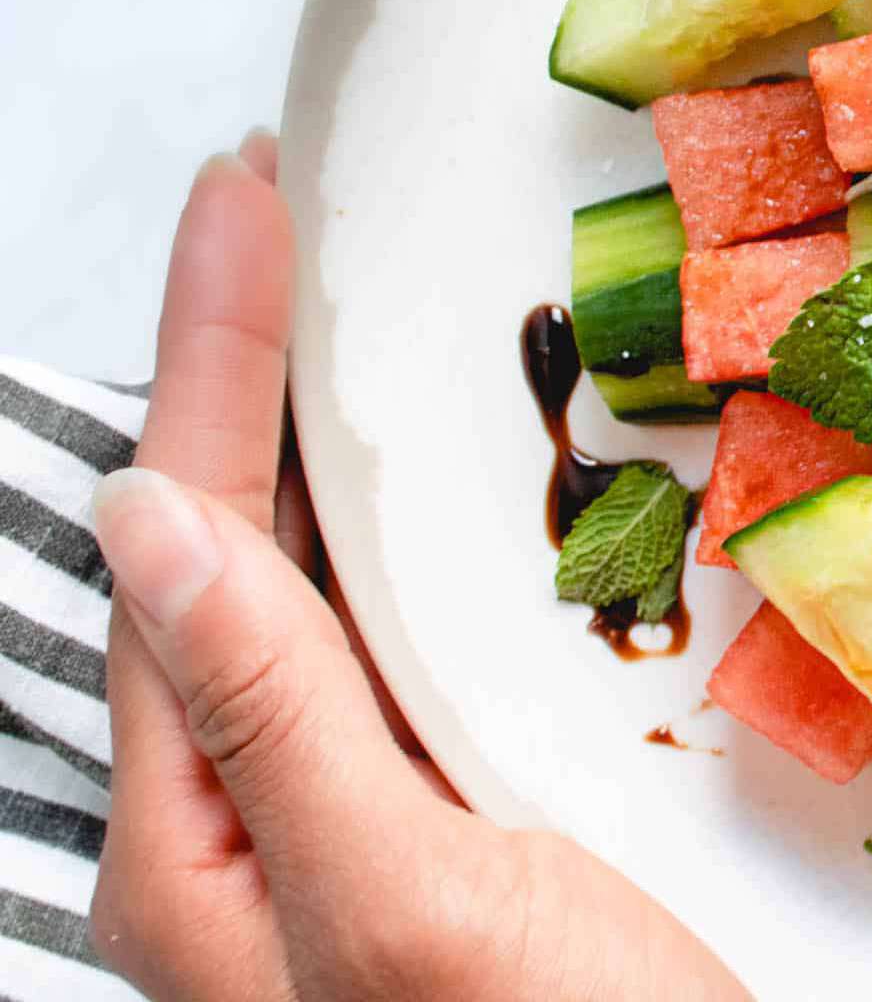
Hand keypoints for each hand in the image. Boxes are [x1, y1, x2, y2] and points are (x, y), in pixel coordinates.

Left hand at [89, 135, 749, 999]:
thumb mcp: (410, 912)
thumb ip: (275, 723)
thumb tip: (156, 524)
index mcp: (205, 856)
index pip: (183, 550)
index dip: (208, 362)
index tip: (239, 205)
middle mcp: (264, 831)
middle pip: (230, 551)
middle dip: (240, 371)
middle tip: (272, 212)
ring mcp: (369, 824)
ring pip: (321, 587)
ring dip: (327, 437)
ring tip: (337, 303)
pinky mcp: (468, 821)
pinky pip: (413, 642)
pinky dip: (423, 530)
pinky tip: (445, 483)